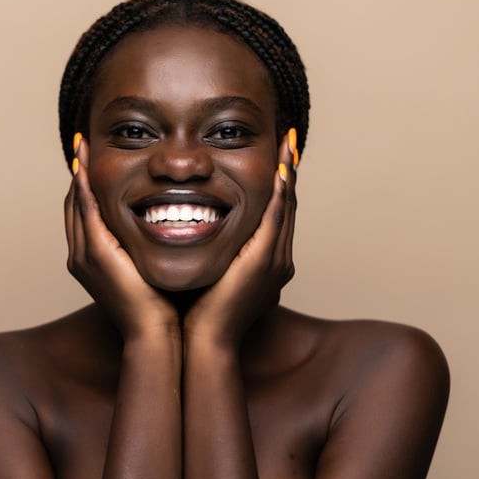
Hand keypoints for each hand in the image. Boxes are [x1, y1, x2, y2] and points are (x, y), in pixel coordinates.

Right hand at [64, 136, 179, 340]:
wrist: (155, 333)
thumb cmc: (160, 305)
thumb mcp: (149, 267)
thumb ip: (147, 246)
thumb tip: (168, 224)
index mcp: (92, 259)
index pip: (84, 213)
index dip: (86, 185)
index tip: (93, 160)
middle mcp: (80, 255)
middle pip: (73, 204)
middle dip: (78, 173)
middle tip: (84, 144)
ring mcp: (83, 255)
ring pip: (75, 204)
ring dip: (78, 173)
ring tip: (84, 146)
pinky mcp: (95, 254)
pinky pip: (86, 212)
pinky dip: (84, 187)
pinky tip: (88, 166)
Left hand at [182, 131, 297, 347]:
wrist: (205, 340)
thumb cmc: (201, 311)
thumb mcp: (210, 271)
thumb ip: (212, 249)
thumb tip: (190, 228)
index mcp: (266, 261)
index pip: (275, 212)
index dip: (278, 183)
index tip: (276, 154)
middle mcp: (278, 258)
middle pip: (286, 204)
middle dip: (288, 170)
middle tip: (287, 138)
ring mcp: (275, 259)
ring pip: (286, 207)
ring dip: (288, 172)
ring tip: (288, 143)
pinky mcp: (265, 261)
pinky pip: (276, 219)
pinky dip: (280, 193)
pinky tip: (280, 169)